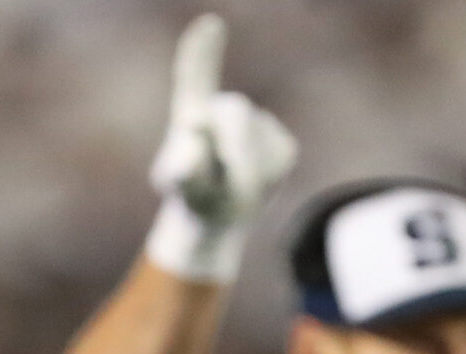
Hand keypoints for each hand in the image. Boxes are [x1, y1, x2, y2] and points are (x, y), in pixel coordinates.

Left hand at [144, 16, 297, 282]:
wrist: (218, 218)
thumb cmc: (193, 198)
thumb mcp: (181, 187)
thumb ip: (183, 165)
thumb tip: (194, 131)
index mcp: (193, 113)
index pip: (196, 77)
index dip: (202, 52)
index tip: (210, 23)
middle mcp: (227, 110)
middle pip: (236, 110)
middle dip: (231, 147)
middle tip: (221, 182)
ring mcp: (258, 124)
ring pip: (257, 146)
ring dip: (242, 177)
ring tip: (228, 188)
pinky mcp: (284, 145)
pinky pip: (277, 162)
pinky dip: (264, 183)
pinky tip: (252, 187)